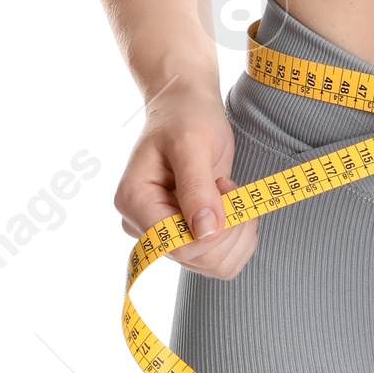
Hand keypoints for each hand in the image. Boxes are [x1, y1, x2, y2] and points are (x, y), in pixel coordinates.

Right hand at [114, 99, 258, 278]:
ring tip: (228, 191)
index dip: (214, 230)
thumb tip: (206, 233)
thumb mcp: (193, 144)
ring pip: (212, 264)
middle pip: (197, 258)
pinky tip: (231, 204)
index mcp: (134, 202)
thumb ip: (197, 188)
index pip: (176, 244)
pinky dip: (238, 237)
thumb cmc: (186, 117)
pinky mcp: (185, 235)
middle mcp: (143, 224)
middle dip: (228, 226)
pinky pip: (219, 259)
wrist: (186, 107)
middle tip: (229, 186)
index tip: (227, 188)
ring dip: (237, 231)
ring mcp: (165, 232)